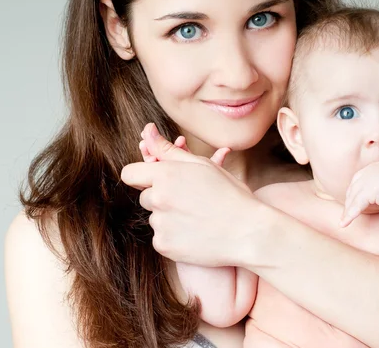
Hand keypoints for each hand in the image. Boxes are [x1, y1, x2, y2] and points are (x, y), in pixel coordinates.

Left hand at [121, 123, 258, 266]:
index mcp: (166, 174)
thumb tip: (147, 132)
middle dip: (161, 197)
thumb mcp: (202, 165)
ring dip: (168, 217)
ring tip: (197, 217)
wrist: (249, 232)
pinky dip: (173, 236)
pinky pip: (160, 238)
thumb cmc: (230, 194)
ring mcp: (160, 224)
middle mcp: (159, 198)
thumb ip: (169, 150)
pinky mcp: (164, 246)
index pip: (130, 173)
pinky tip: (195, 233)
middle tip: (190, 199)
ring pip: (154, 218)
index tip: (155, 180)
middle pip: (144, 197)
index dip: (142, 176)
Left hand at [340, 161, 378, 226]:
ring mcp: (369, 179)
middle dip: (349, 201)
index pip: (360, 178)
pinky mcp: (369, 190)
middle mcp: (372, 170)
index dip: (355, 190)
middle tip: (347, 212)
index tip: (353, 200)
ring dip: (348, 210)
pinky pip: (356, 205)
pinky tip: (345, 223)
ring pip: (353, 197)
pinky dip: (350, 215)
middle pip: (354, 187)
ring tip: (343, 221)